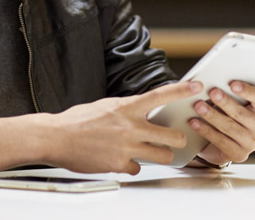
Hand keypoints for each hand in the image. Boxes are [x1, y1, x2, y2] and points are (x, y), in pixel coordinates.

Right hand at [46, 81, 202, 174]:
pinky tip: (122, 159)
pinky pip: (139, 168)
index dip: (182, 90)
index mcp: (127, 107)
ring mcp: (127, 147)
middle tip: (174, 139)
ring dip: (160, 155)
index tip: (197, 86)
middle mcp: (131, 126)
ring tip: (151, 152)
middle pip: (172, 135)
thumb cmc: (77, 121)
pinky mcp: (120, 164)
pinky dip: (133, 165)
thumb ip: (125, 110)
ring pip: (163, 156)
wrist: (56, 137)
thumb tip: (138, 113)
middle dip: (177, 139)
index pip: (161, 95)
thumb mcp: (106, 106)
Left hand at [190, 81, 254, 165]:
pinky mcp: (239, 154)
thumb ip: (225, 91)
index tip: (232, 84)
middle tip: (212, 92)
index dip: (247, 91)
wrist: (218, 141)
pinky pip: (221, 141)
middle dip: (225, 102)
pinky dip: (206, 130)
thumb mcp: (227, 101)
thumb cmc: (224, 112)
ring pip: (230, 127)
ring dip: (212, 116)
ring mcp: (251, 143)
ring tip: (198, 106)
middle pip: (242, 113)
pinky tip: (194, 123)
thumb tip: (210, 82)